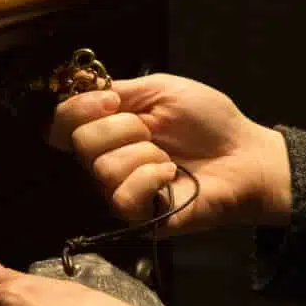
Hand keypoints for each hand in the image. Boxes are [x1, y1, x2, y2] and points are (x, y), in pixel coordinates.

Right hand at [48, 73, 291, 235]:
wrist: (244, 154)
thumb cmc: (208, 122)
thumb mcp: (161, 90)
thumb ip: (119, 90)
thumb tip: (76, 88)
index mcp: (108, 128)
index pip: (61, 123)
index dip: (79, 109)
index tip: (113, 101)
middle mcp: (106, 160)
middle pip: (80, 143)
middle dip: (123, 129)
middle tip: (154, 133)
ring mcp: (120, 190)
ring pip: (102, 168)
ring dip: (144, 154)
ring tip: (169, 157)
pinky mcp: (138, 217)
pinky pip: (122, 196)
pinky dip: (150, 178)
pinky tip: (171, 176)